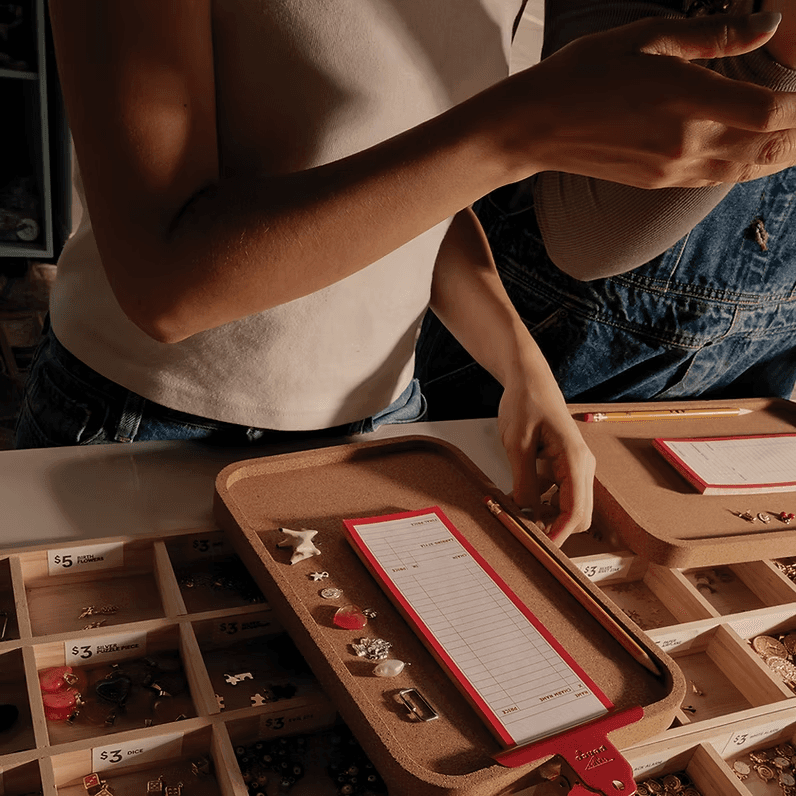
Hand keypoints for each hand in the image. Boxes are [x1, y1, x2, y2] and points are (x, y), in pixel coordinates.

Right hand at [487, 11, 795, 187]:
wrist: (534, 126)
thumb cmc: (582, 72)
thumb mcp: (644, 37)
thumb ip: (712, 35)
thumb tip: (767, 27)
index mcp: (685, 100)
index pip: (769, 112)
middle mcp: (685, 143)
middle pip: (768, 147)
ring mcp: (672, 169)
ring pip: (747, 169)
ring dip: (781, 156)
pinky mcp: (659, 181)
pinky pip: (718, 178)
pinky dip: (748, 167)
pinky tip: (759, 155)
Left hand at [497, 379, 595, 545]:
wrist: (528, 379)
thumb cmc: (526, 402)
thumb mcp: (518, 444)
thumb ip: (524, 482)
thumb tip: (528, 515)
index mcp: (576, 460)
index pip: (576, 511)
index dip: (559, 534)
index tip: (541, 548)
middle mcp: (582, 465)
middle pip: (577, 514)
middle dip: (553, 527)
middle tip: (523, 533)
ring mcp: (574, 465)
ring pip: (566, 505)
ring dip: (543, 513)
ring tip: (513, 511)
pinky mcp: (562, 464)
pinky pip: (555, 492)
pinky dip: (539, 499)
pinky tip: (516, 495)